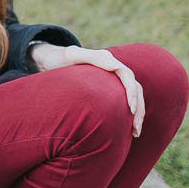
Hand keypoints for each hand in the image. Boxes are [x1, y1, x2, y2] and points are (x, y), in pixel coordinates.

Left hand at [31, 43, 145, 137]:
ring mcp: (111, 79)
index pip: (127, 76)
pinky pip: (122, 101)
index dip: (132, 92)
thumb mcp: (72, 55)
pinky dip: (127, 114)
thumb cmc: (59, 58)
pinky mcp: (107, 88)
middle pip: (135, 88)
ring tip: (135, 132)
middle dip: (139, 108)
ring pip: (132, 96)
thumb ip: (93, 58)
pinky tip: (125, 129)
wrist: (50, 60)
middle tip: (136, 128)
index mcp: (107, 60)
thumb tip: (116, 67)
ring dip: (137, 113)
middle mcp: (112, 68)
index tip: (131, 109)